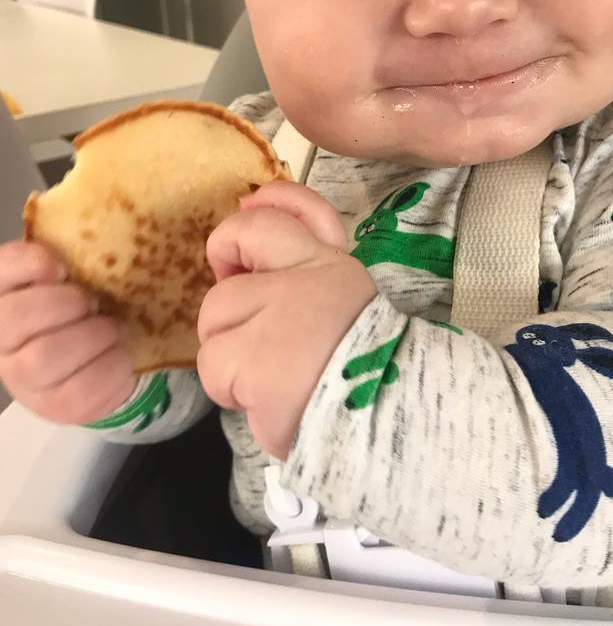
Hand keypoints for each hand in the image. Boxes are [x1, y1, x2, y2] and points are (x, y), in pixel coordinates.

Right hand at [0, 240, 136, 423]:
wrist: (101, 361)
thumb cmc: (85, 309)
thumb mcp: (79, 275)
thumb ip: (76, 255)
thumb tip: (102, 222)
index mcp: (5, 295)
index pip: (2, 270)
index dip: (28, 264)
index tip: (62, 267)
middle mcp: (2, 340)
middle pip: (14, 318)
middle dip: (64, 304)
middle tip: (92, 302)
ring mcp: (23, 379)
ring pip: (44, 356)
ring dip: (91, 335)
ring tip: (110, 328)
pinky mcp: (56, 408)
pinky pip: (82, 388)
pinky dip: (112, 365)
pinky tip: (119, 353)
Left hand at [197, 181, 376, 458]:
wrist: (386, 421)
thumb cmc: (358, 367)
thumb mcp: (345, 300)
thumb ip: (306, 266)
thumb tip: (254, 213)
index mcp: (332, 265)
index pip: (292, 213)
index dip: (268, 205)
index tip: (252, 206)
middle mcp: (307, 279)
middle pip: (234, 259)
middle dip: (228, 305)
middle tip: (250, 331)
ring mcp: (280, 317)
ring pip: (214, 320)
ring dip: (230, 355)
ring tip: (270, 377)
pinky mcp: (258, 361)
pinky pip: (214, 367)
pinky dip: (231, 389)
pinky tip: (266, 400)